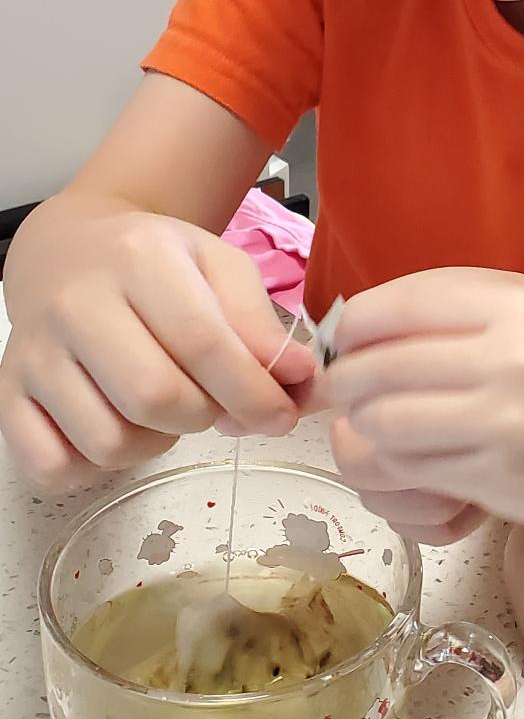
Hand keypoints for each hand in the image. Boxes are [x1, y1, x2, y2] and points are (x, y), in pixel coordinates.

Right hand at [0, 207, 313, 488]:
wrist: (67, 249)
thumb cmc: (152, 263)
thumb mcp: (217, 265)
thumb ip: (259, 322)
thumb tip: (299, 379)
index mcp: (137, 259)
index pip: (203, 343)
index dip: (253, 392)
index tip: (281, 414)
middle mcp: (75, 303)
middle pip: (154, 398)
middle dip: (206, 417)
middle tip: (216, 404)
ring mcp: (35, 353)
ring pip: (107, 442)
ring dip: (154, 444)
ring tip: (164, 409)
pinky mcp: (9, 393)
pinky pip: (51, 466)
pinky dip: (93, 469)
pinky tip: (117, 429)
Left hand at [320, 267, 523, 535]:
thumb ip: (456, 308)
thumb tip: (356, 321)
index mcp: (518, 304)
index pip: (404, 302)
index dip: (356, 322)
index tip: (341, 338)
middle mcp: (512, 356)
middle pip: (383, 362)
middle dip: (348, 377)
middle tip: (342, 388)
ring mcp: (503, 419)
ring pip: (385, 417)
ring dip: (366, 421)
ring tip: (373, 420)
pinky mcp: (494, 474)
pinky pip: (409, 463)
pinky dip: (394, 458)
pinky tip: (408, 451)